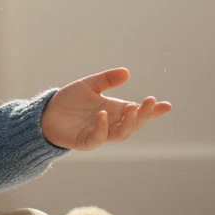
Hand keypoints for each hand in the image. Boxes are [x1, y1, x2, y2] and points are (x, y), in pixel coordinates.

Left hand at [40, 67, 171, 149]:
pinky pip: (98, 138)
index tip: (167, 105)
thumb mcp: (90, 85)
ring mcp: (100, 133)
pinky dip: (102, 127)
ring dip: (128, 122)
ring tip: (132, 108)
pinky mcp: (86, 142)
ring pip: (121, 134)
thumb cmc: (70, 101)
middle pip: (134, 124)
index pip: (138, 112)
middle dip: (144, 114)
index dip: (153, 111)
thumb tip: (127, 72)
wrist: (47, 114)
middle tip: (150, 102)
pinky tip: (102, 115)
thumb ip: (107, 79)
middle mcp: (111, 123)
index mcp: (115, 110)